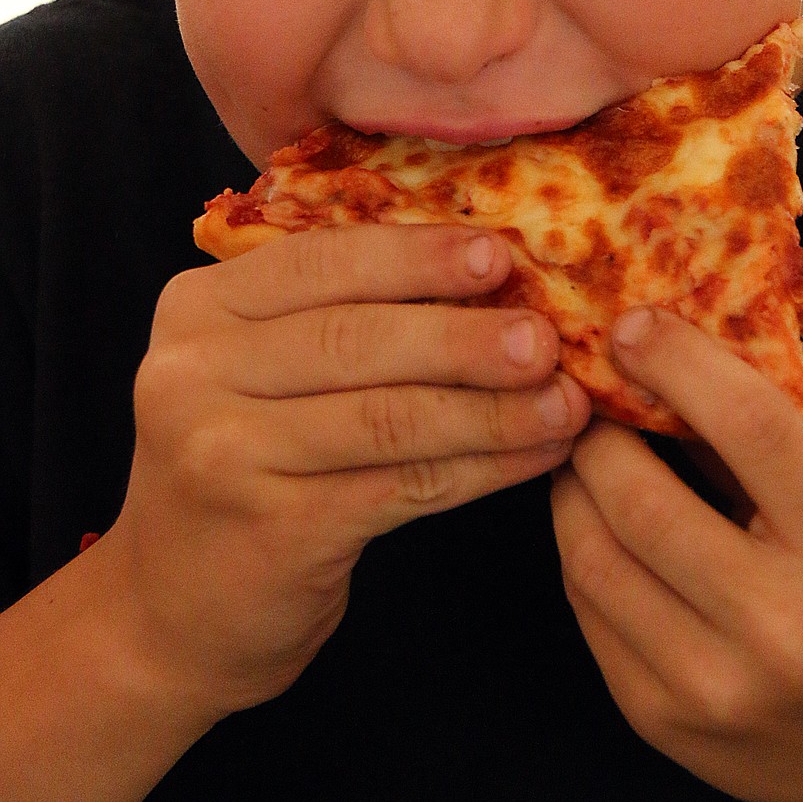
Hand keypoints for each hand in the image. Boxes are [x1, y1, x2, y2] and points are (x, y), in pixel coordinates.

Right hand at [92, 226, 590, 722]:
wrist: (170, 615)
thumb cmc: (244, 466)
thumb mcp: (258, 370)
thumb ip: (339, 312)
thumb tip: (489, 268)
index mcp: (200, 307)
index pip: (321, 260)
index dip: (417, 255)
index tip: (500, 254)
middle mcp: (193, 371)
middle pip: (356, 337)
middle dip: (465, 335)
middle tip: (548, 337)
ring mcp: (224, 453)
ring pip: (389, 415)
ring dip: (491, 408)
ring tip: (565, 402)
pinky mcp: (270, 529)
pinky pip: (402, 485)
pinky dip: (482, 466)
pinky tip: (536, 455)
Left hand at [551, 309, 802, 801]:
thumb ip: (761, 444)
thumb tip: (660, 352)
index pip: (750, 427)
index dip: (678, 361)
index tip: (633, 323)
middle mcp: (782, 629)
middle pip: (642, 499)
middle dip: (596, 430)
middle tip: (588, 392)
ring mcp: (712, 687)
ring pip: (592, 557)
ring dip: (572, 488)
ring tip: (584, 451)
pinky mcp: (660, 721)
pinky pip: (587, 612)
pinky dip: (581, 550)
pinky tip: (597, 521)